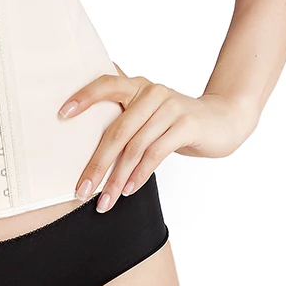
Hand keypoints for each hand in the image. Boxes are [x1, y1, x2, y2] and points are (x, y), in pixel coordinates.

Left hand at [58, 63, 258, 212]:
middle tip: (81, 189)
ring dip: (117, 178)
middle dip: (96, 164)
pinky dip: (140, 174)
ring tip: (105, 200)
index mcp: (136, 86)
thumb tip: (83, 139)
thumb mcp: (148, 114)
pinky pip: (156, 152)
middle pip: (116, 130)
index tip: (62, 114)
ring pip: (135, 147)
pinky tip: (129, 189)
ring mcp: (170, 107)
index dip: (83, 97)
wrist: (223, 120)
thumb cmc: (175, 121)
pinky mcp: (187, 125)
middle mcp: (151, 92)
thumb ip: (123, 117)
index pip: (105, 85)